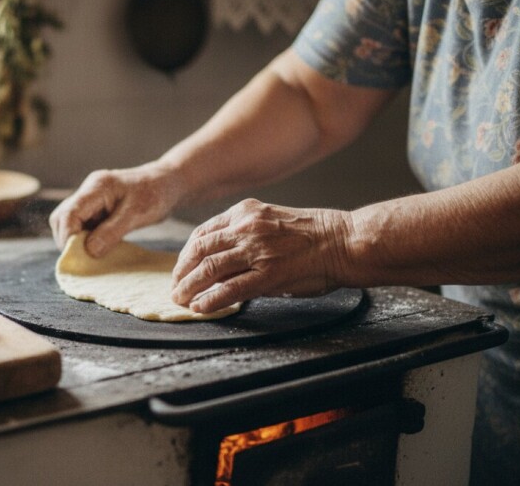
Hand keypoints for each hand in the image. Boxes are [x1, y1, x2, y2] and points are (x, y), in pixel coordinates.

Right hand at [49, 162, 184, 256]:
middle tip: (83, 259)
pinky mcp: (96, 208)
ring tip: (90, 255)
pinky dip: (85, 238)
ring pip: (69, 222)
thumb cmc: (156, 194)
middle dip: (68, 240)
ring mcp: (91, 199)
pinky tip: (97, 248)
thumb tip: (89, 251)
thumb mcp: (136, 215)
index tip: (78, 257)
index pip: (69, 213)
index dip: (69, 237)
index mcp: (97, 187)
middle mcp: (89, 191)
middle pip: (62, 217)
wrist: (167, 183)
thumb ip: (111, 232)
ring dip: (76, 240)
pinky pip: (82, 225)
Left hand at [171, 199, 351, 312]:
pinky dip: (210, 300)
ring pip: (208, 269)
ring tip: (180, 299)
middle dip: (181, 271)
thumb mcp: (272, 222)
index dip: (186, 253)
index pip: (203, 233)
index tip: (181, 267)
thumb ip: (246, 236)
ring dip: (188, 287)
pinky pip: (229, 289)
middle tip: (175, 287)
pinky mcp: (268, 273)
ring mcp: (256, 250)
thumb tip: (223, 260)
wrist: (345, 240)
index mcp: (246, 212)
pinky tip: (200, 308)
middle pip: (199, 250)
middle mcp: (246, 227)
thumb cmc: (314, 235)